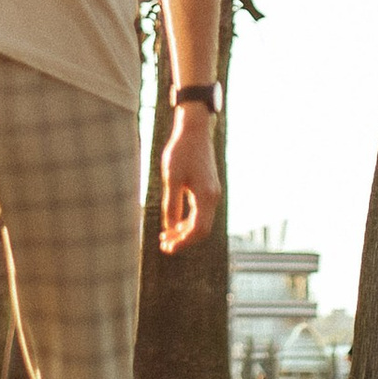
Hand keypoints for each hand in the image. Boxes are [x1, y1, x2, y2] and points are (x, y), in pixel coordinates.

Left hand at [160, 104, 219, 254]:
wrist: (194, 131)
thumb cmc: (181, 151)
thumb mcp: (172, 178)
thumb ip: (171, 204)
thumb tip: (169, 228)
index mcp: (205, 196)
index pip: (197, 230)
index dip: (182, 242)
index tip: (167, 248)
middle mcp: (213, 197)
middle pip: (202, 230)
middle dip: (184, 240)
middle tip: (164, 246)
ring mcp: (212, 193)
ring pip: (202, 222)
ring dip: (185, 232)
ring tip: (166, 237)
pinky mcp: (208, 189)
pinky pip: (201, 212)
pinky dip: (188, 221)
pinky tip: (174, 224)